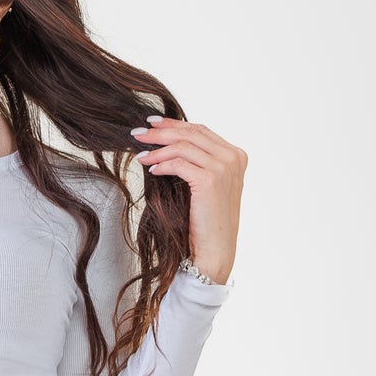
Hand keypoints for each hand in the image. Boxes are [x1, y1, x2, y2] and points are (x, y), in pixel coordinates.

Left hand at [129, 114, 246, 284]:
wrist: (215, 251)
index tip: (154, 124)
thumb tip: (167, 144)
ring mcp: (223, 168)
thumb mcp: (207, 186)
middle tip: (139, 133)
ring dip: (157, 149)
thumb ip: (199, 162)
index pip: (201, 130)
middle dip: (162, 131)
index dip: (176, 124)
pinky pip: (178, 163)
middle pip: (191, 133)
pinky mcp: (210, 180)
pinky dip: (162, 164)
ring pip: (183, 146)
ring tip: (140, 154)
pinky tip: (150, 169)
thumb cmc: (207, 223)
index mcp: (236, 156)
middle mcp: (232, 158)